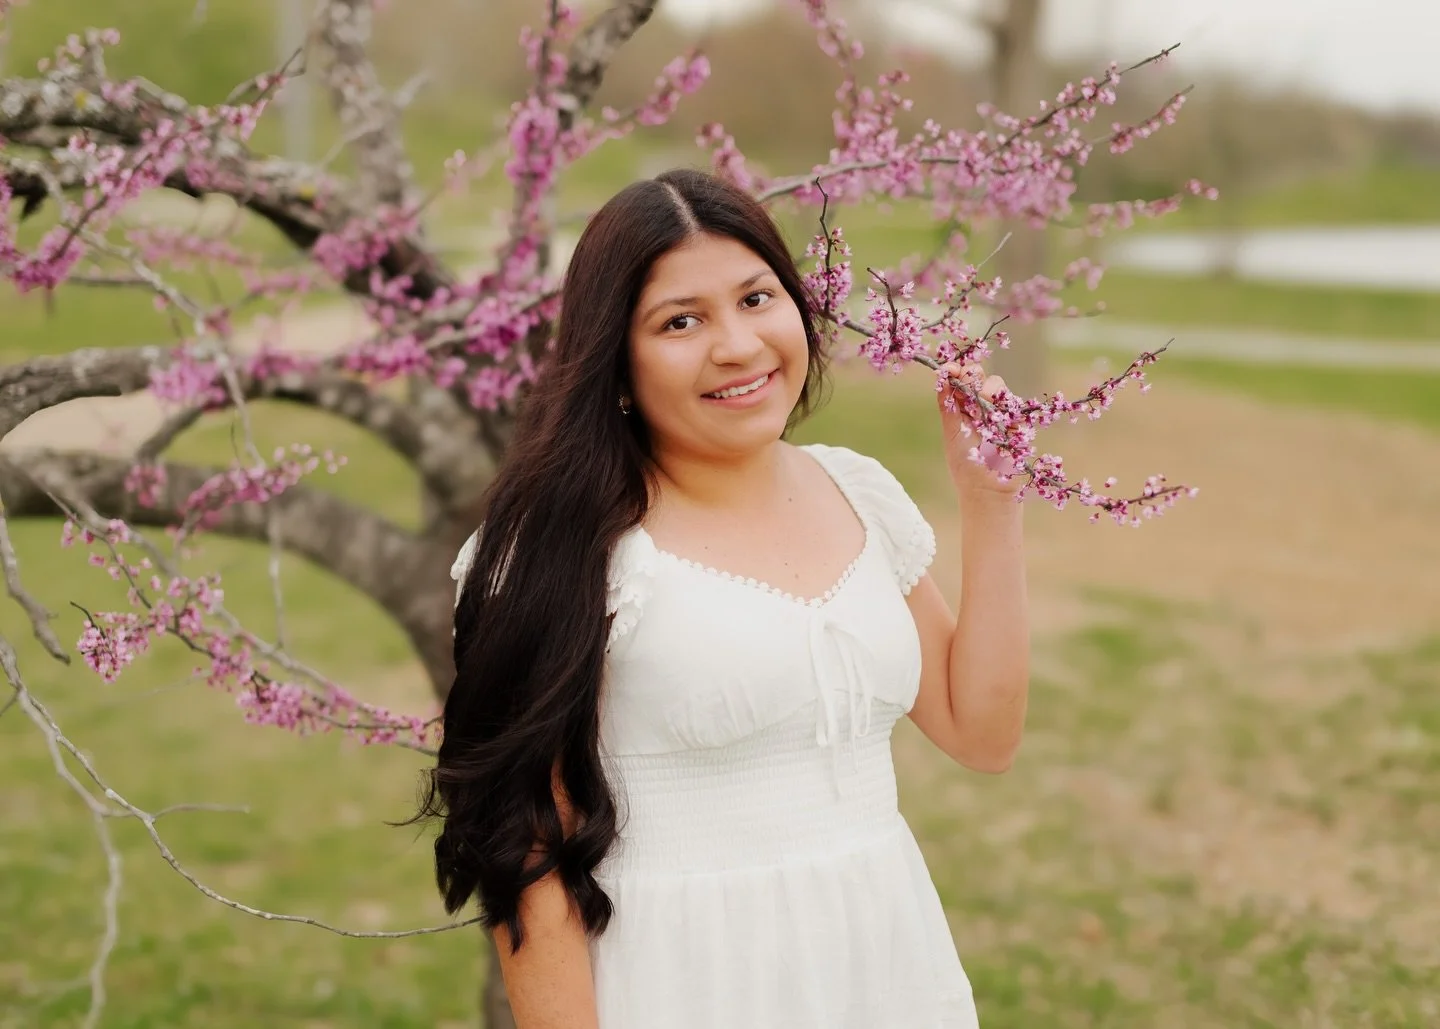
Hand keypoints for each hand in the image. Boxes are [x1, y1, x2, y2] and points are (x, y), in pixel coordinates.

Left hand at [936, 362, 1023, 496]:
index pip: (959, 380)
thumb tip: (941, 376)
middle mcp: (979, 406)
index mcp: (961, 408)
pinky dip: (1004, 402)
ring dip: (987, 388)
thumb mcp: (952, 432)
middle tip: (966, 381)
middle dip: (971, 374)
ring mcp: (999, 411)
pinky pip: (1012, 401)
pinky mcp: (1016, 419)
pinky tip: (997, 414)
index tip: (950, 369)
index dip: (955, 371)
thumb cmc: (966, 464)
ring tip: (982, 404)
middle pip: (978, 376)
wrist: (988, 487)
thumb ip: (948, 404)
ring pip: (996, 384)